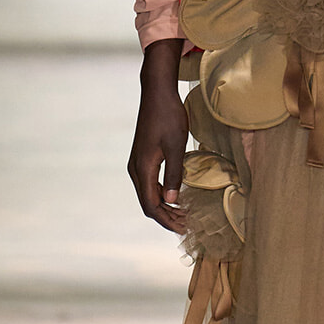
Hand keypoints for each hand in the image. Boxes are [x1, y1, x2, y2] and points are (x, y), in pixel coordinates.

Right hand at [129, 39, 188, 233]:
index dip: (167, 220)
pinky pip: (150, 184)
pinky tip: (176, 197)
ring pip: (148, 195)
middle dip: (167, 217)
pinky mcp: (143, 158)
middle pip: (148, 204)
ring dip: (165, 207)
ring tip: (184, 215)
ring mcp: (138, 164)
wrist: (157, 94)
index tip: (185, 228)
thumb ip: (174, 174)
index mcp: (142, 169)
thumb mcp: (176, 146)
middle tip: (187, 226)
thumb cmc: (169, 117)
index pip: (151, 206)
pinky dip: (162, 195)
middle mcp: (136, 169)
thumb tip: (172, 200)